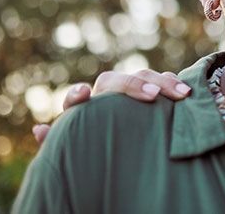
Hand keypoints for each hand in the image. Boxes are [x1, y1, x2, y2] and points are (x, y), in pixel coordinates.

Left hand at [32, 69, 190, 144]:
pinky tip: (187, 92)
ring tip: (182, 95)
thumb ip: (61, 140)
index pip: (76, 99)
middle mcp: (107, 94)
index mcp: (85, 109)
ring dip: (163, 82)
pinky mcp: (152, 91)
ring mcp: (132, 90)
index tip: (84, 94)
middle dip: (135, 86)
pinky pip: (163, 80)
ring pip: (144, 76)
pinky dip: (175, 82)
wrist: (121, 144)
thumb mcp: (79, 148)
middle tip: (153, 96)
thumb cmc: (98, 149)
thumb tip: (37, 129)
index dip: (77, 95)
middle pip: (117, 81)